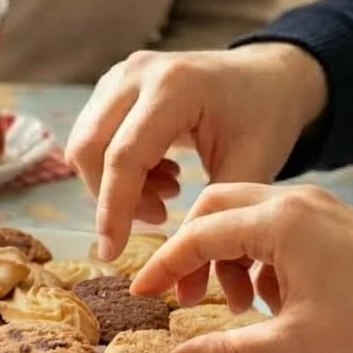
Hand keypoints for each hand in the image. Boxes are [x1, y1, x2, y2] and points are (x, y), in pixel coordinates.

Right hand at [67, 43, 327, 259]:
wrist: (267, 76)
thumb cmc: (264, 118)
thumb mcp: (251, 168)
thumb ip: (210, 218)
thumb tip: (179, 280)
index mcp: (175, 85)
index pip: (124, 156)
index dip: (115, 210)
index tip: (113, 253)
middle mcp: (139, 72)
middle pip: (90, 148)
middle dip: (112, 198)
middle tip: (158, 218)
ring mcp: (121, 74)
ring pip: (86, 144)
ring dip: (115, 184)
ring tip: (166, 195)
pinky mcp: (114, 84)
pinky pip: (94, 136)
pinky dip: (117, 168)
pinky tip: (159, 174)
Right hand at [130, 184, 352, 352]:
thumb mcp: (292, 345)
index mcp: (279, 221)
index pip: (197, 234)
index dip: (163, 266)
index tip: (142, 294)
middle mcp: (295, 200)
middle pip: (215, 208)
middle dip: (192, 251)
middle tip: (189, 300)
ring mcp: (318, 206)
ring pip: (245, 216)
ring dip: (228, 256)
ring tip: (239, 308)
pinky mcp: (334, 220)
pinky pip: (276, 225)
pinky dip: (259, 256)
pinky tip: (274, 300)